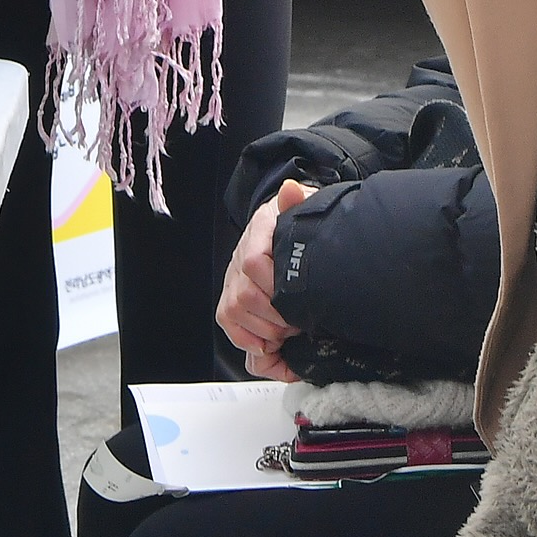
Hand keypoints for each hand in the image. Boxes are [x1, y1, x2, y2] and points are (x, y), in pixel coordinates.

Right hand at [218, 179, 311, 380]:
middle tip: (297, 325)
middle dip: (272, 317)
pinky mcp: (233, 295)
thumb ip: (299, 202)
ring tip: (288, 333)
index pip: (253, 261)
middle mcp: (243, 252)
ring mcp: (235, 275)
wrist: (294, 223)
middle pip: (244, 294)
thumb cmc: (303, 222)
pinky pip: (228, 320)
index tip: (296, 303)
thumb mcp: (308, 208)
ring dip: (262, 330)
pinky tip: (269, 346)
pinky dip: (246, 339)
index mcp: (261, 228)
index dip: (272, 288)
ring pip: (233, 310)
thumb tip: (291, 191)